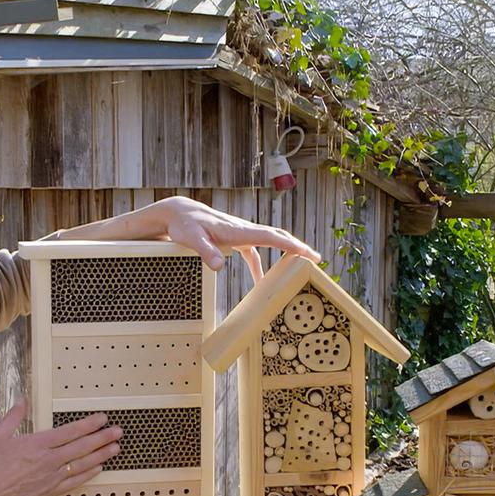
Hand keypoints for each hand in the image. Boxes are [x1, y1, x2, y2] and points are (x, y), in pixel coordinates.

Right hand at [0, 401, 120, 495]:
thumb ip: (14, 416)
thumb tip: (23, 400)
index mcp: (38, 444)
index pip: (71, 431)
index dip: (89, 424)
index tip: (102, 419)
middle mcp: (49, 460)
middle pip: (82, 447)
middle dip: (103, 438)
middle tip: (118, 431)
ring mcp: (52, 478)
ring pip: (83, 465)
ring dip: (101, 455)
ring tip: (115, 448)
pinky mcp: (50, 492)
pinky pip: (75, 482)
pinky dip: (89, 474)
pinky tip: (98, 469)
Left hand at [141, 196, 320, 282]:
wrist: (178, 214)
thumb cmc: (185, 225)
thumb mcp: (192, 239)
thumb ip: (206, 251)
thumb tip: (219, 267)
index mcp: (238, 230)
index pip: (271, 237)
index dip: (291, 245)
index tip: (307, 253)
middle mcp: (243, 230)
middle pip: (277, 236)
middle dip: (297, 248)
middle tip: (316, 260)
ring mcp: (240, 234)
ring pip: (269, 242)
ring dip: (285, 254)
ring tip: (300, 269)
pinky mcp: (234, 239)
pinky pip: (254, 252)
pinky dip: (261, 265)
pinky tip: (261, 281)